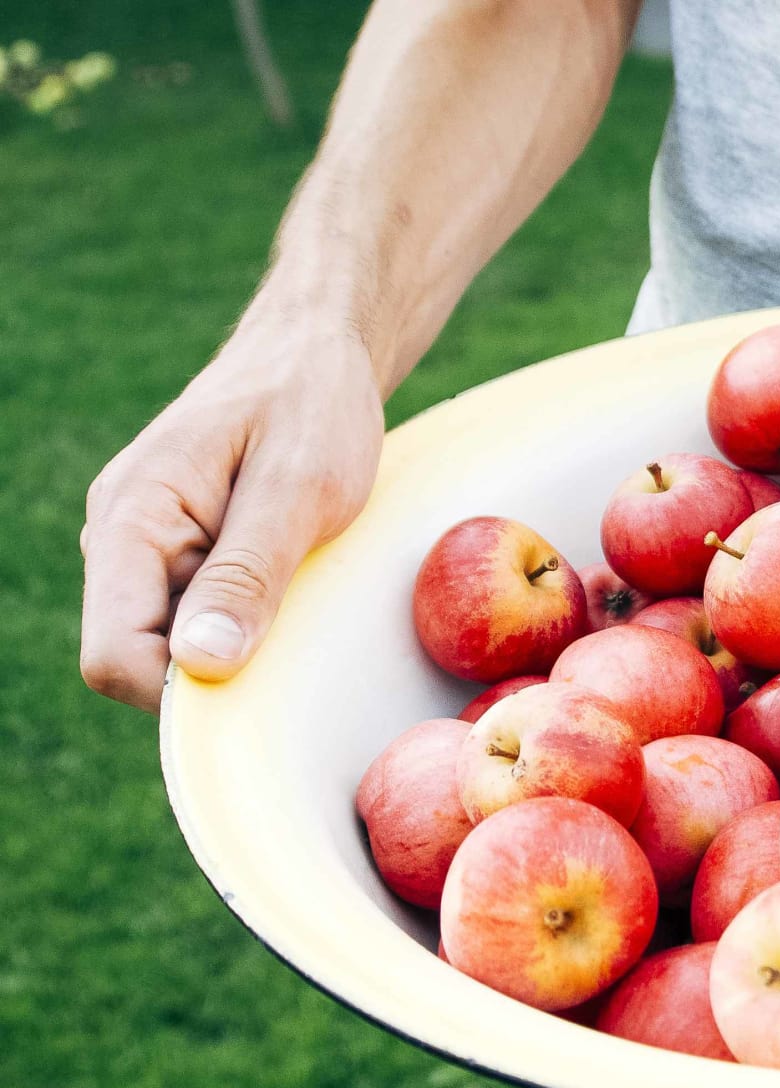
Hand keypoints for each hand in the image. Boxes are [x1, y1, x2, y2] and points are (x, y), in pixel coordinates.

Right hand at [80, 320, 384, 712]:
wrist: (317, 353)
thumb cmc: (312, 405)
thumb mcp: (298, 488)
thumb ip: (248, 574)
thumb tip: (202, 665)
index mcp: (131, 519)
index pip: (113, 653)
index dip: (178, 693)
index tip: (258, 683)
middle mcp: (122, 541)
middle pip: (140, 659)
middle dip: (214, 667)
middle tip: (296, 625)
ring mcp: (150, 551)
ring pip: (175, 645)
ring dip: (239, 641)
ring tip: (299, 587)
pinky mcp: (184, 556)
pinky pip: (202, 619)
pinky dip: (250, 621)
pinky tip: (293, 585)